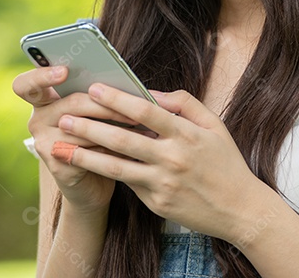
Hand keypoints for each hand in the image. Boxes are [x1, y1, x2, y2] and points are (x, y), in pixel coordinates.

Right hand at [12, 66, 138, 213]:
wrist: (93, 181)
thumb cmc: (97, 138)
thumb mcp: (95, 113)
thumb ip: (100, 95)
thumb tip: (127, 84)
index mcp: (43, 100)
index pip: (27, 84)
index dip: (42, 75)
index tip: (64, 71)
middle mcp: (37, 119)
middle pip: (72, 103)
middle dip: (106, 106)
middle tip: (134, 112)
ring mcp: (44, 143)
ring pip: (83, 128)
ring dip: (116, 129)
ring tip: (142, 129)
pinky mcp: (57, 163)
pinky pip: (88, 152)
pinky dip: (111, 150)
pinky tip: (130, 151)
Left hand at [54, 84, 263, 241]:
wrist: (240, 210)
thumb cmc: (226, 163)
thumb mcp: (214, 126)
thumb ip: (185, 104)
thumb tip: (153, 93)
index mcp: (186, 134)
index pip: (145, 111)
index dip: (117, 99)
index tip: (94, 89)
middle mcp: (172, 158)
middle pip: (123, 138)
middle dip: (90, 126)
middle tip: (65, 116)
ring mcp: (162, 183)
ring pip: (115, 166)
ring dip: (84, 154)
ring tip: (58, 146)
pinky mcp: (156, 202)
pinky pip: (126, 182)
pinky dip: (103, 171)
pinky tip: (84, 162)